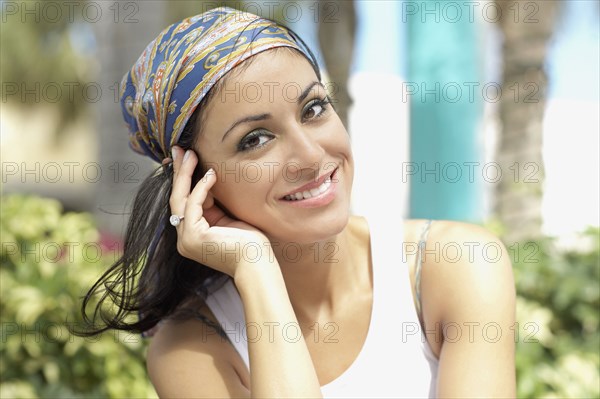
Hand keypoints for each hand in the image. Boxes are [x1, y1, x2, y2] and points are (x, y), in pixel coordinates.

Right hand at [169, 146, 273, 276]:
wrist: (258, 264)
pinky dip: (201, 188)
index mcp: (193, 235)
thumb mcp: (229, 219)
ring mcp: (186, 240)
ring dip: (185, 174)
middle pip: (177, 198)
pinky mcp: (193, 237)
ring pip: (180, 199)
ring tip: (191, 153)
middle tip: (179, 149)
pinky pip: (193, 205)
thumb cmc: (250, 244)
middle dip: (178, 172)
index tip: (186, 158)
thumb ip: (215, 205)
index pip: (185, 202)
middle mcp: (185, 239)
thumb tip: (208, 179)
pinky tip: (211, 174)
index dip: (185, 180)